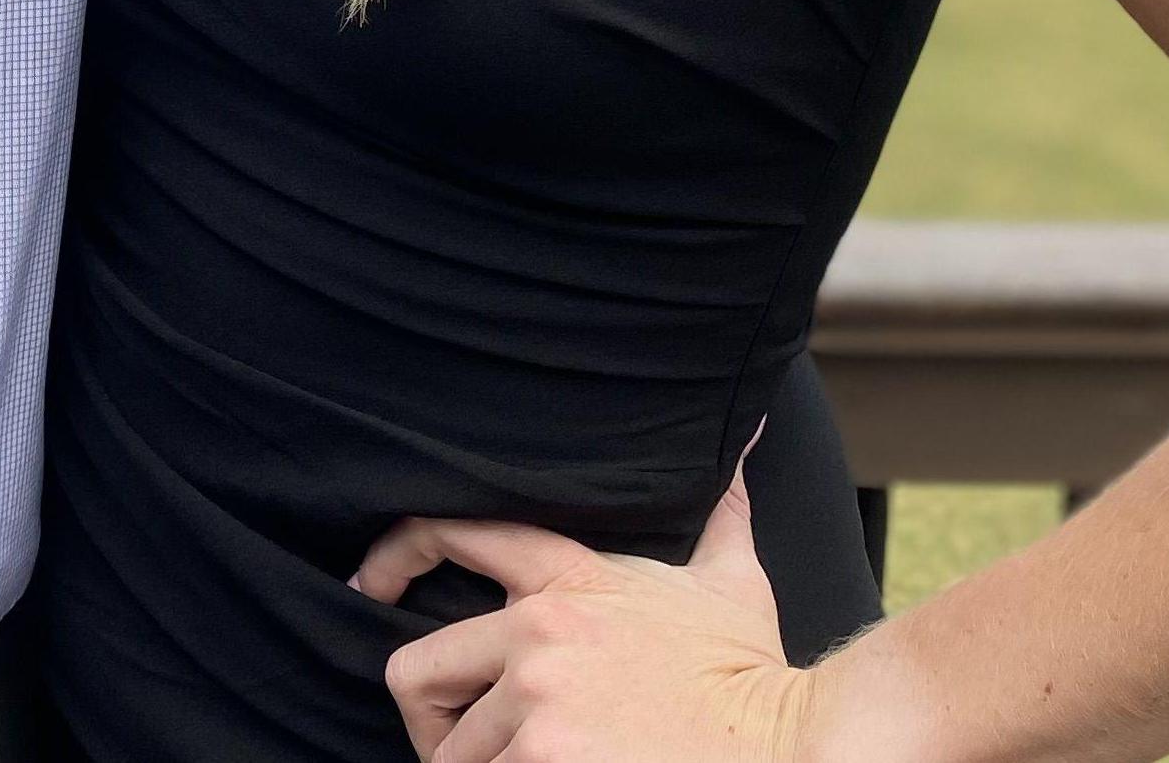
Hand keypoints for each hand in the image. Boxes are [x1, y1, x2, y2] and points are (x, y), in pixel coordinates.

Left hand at [355, 467, 815, 762]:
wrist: (797, 749)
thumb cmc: (755, 677)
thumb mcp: (730, 583)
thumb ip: (721, 514)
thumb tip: (749, 438)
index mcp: (568, 580)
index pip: (451, 531)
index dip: (395, 553)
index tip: (371, 582)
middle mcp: (539, 634)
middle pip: (416, 670)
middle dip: (432, 720)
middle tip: (464, 750)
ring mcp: (539, 702)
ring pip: (451, 752)